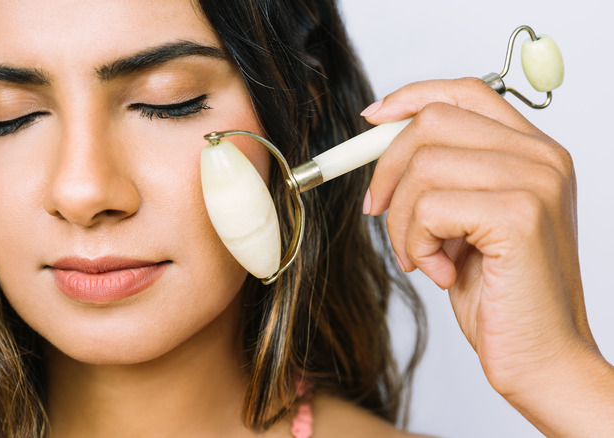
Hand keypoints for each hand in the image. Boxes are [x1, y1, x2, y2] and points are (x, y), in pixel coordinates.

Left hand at [362, 78, 613, 435]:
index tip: (370, 121)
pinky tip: (441, 273)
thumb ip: (441, 175)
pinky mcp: (519, 215)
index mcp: (533, 151)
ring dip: (402, 221)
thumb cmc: (501, 294)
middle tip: (379, 214)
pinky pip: (429, 207)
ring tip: (421, 258)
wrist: (542, 357)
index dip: (410, 98)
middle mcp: (542, 157)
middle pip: (432, 122)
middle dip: (386, 171)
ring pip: (422, 167)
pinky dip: (416, 244)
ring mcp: (535, 181)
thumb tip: (382, 135)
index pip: (465, 91)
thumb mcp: (463, 220)